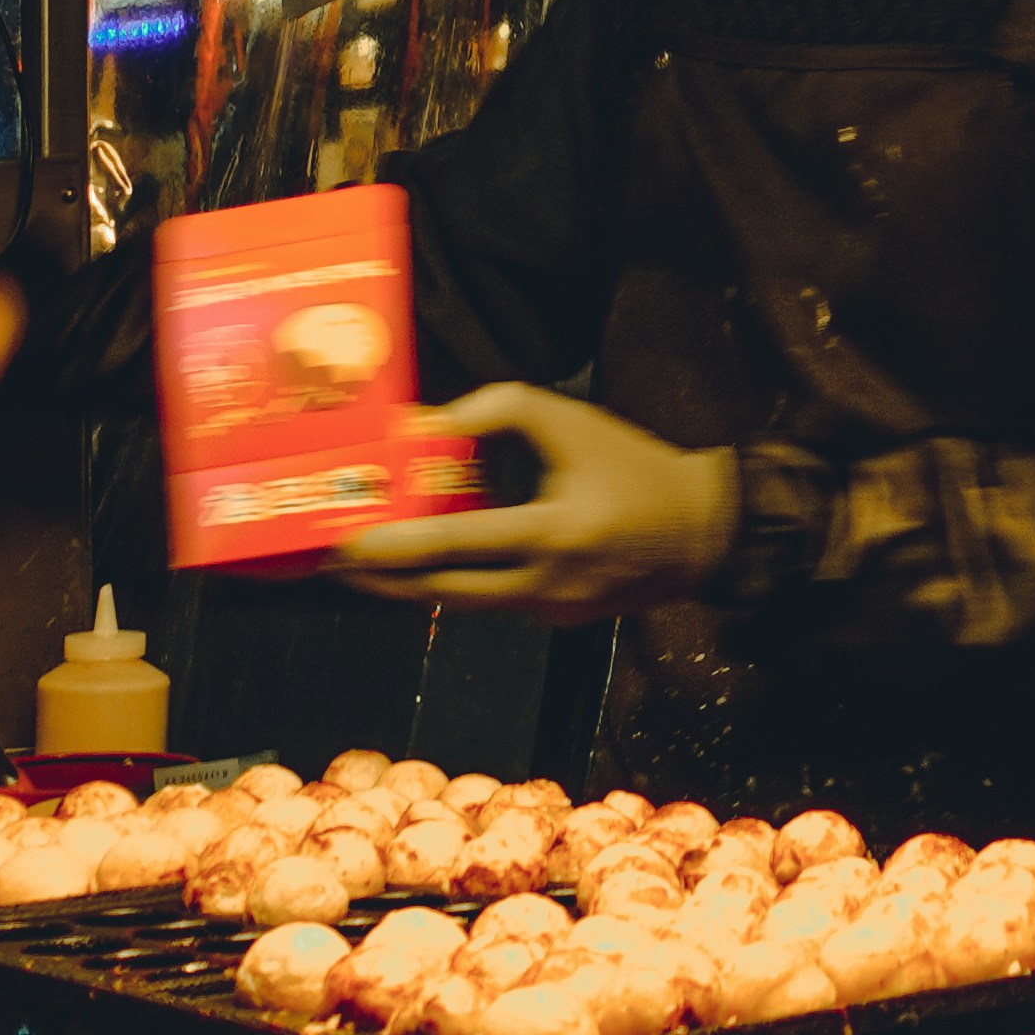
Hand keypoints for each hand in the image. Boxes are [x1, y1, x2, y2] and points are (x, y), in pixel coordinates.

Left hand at [334, 384, 739, 626]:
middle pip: (443, 590)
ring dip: (411, 586)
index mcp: (552, 532)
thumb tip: (425, 426)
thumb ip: (498, 412)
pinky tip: (427, 566)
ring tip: (365, 568)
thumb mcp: (571, 421)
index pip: (455, 544)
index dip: (395, 545)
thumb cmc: (634, 466)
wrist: (701, 532)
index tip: (346, 541)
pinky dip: (456, 584)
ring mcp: (551, 611)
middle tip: (333, 562)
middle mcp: (546, 583)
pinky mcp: (557, 622)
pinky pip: (493, 603)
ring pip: (463, 603)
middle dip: (382, 579)